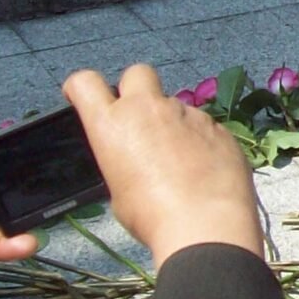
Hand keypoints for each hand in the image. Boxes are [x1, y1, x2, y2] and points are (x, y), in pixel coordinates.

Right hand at [64, 64, 263, 264]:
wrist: (206, 224)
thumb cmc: (153, 216)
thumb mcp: (119, 190)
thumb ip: (124, 160)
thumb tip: (139, 159)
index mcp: (112, 124)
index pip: (85, 83)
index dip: (80, 87)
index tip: (82, 96)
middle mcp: (149, 109)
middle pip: (137, 74)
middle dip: (134, 89)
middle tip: (138, 118)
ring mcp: (187, 113)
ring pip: (175, 105)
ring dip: (172, 124)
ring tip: (179, 161)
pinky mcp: (218, 125)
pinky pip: (203, 126)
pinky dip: (199, 140)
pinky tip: (204, 169)